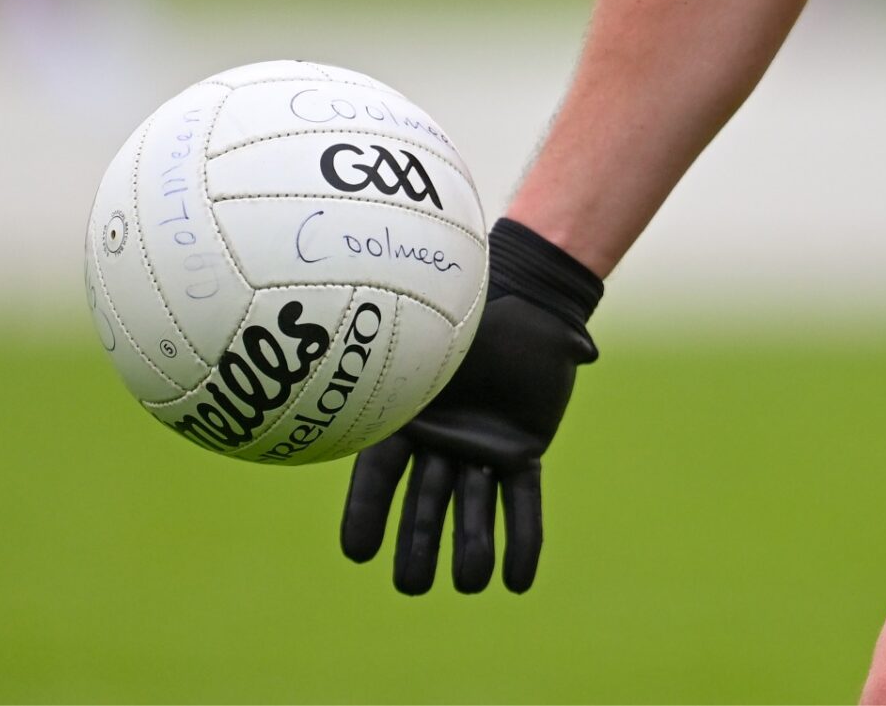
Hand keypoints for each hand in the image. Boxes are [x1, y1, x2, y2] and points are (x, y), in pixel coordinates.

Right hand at [338, 217, 601, 593]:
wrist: (528, 297)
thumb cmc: (477, 298)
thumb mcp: (444, 310)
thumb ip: (425, 318)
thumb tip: (387, 307)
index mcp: (409, 413)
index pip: (380, 473)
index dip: (367, 513)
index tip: (357, 553)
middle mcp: (440, 438)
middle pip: (423, 504)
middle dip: (417, 545)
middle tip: (412, 587)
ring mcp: (479, 446)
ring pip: (471, 509)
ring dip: (471, 546)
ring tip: (470, 583)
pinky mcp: (520, 450)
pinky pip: (521, 502)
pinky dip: (523, 539)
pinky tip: (516, 582)